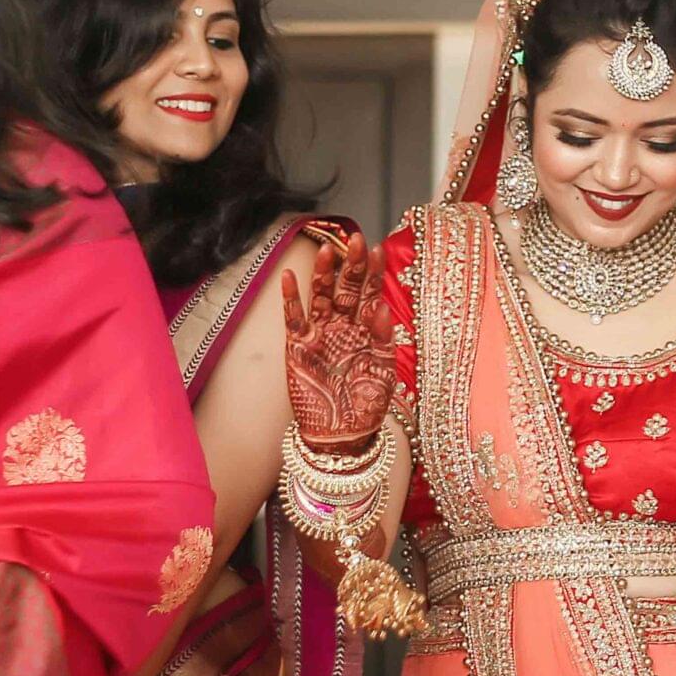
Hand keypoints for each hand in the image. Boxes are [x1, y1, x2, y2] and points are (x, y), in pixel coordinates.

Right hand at [283, 230, 397, 451]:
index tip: (378, 250)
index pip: (370, 293)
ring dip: (323, 273)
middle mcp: (343, 326)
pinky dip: (291, 298)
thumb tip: (383, 307)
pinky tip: (291, 277)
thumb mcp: (383, 373)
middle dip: (351, 264)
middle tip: (355, 239)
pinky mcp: (297, 347)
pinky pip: (293, 318)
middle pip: (346, 288)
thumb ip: (383, 340)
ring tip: (327, 250)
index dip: (373, 272)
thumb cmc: (366, 406)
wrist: (341, 435)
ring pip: (320, 296)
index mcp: (367, 330)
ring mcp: (319, 334)